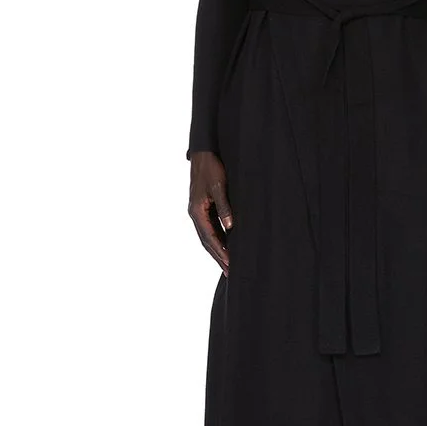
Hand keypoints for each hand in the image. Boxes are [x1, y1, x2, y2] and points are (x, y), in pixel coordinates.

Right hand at [189, 150, 233, 275]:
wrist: (203, 153)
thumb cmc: (211, 168)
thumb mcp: (220, 187)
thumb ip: (225, 207)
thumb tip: (230, 227)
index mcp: (197, 211)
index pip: (210, 238)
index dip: (220, 252)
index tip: (230, 264)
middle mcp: (196, 214)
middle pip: (207, 241)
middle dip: (218, 257)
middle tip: (230, 272)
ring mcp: (198, 211)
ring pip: (208, 236)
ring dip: (218, 250)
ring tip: (228, 264)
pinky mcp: (203, 207)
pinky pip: (210, 228)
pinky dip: (218, 239)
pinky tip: (226, 245)